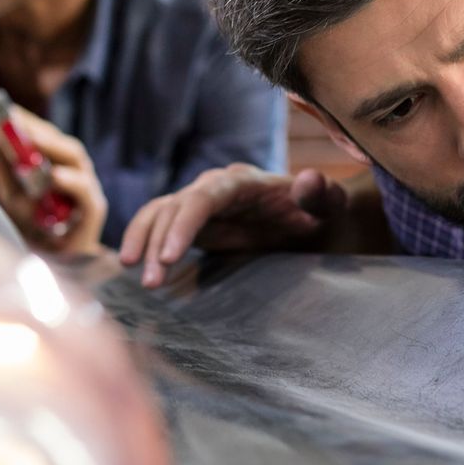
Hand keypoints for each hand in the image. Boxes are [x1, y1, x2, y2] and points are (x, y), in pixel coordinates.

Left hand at [0, 106, 106, 255]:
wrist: (55, 265)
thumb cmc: (36, 229)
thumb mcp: (12, 197)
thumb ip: (3, 172)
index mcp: (59, 166)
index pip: (48, 138)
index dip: (29, 123)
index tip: (7, 111)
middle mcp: (76, 174)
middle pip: (64, 144)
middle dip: (41, 131)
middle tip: (17, 122)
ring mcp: (88, 190)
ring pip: (77, 160)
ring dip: (54, 148)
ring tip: (32, 140)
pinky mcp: (94, 210)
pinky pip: (85, 191)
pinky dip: (70, 182)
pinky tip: (54, 176)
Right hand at [119, 164, 347, 287]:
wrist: (312, 217)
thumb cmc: (321, 211)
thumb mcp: (330, 206)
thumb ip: (322, 195)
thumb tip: (309, 180)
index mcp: (241, 182)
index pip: (203, 198)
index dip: (183, 225)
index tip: (168, 256)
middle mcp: (213, 187)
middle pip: (173, 208)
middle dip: (156, 243)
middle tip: (151, 283)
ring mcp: (199, 202)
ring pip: (158, 214)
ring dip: (142, 243)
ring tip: (140, 280)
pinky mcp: (192, 221)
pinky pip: (158, 225)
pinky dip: (141, 241)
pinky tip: (133, 266)